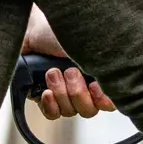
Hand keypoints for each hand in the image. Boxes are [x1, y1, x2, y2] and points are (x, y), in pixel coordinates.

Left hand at [22, 6, 115, 120]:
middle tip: (69, 71)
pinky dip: (51, 105)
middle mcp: (84, 87)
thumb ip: (105, 66)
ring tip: (52, 71)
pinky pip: (53, 115)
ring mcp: (65, 94)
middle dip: (77, 92)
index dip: (103, 100)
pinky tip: (46, 91)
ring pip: (70, 112)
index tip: (93, 85)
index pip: (110, 102)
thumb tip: (109, 85)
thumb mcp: (90, 45)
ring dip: (61, 92)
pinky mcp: (45, 96)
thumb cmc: (62, 31)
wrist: (33, 28)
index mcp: (100, 75)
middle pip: (88, 111)